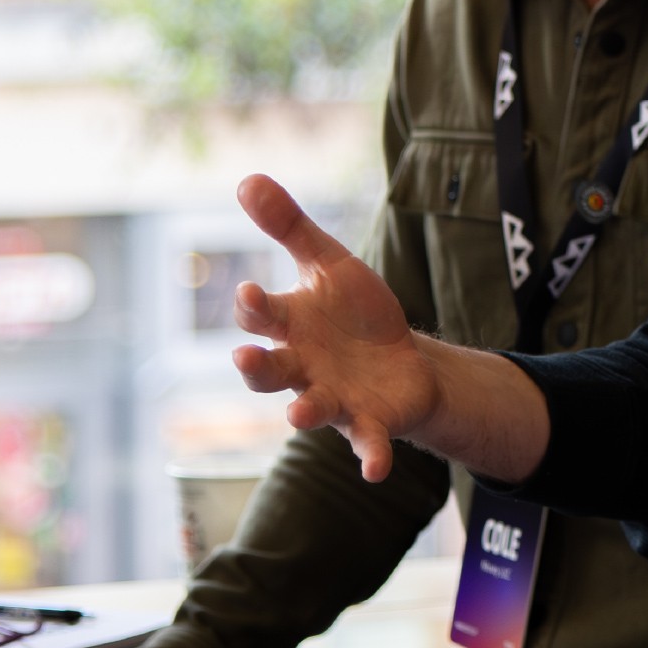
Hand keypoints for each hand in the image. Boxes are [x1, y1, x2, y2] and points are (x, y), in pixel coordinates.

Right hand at [229, 175, 452, 484]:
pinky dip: (371, 455)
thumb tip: (247, 178)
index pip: (263, 316)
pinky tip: (376, 469)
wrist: (402, 360)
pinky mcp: (369, 423)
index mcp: (292, 326)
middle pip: (271, 371)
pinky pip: (366, 442)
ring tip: (297, 417)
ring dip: (303, 413)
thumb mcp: (328, 262)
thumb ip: (288, 225)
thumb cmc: (354, 313)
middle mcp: (303, 368)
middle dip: (257, 367)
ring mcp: (334, 398)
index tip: (251, 291)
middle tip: (245, 357)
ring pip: (309, 409)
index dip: (255, 307)